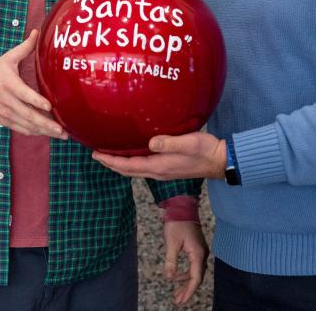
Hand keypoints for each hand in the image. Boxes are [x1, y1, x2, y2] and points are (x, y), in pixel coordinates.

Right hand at [0, 30, 66, 138]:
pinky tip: (47, 134)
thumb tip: (37, 31)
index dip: (36, 101)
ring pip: (26, 125)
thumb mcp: (8, 57)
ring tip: (61, 135)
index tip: (49, 107)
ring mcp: (6, 113)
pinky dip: (34, 133)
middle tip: (62, 129)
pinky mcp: (5, 121)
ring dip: (44, 131)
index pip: (24, 95)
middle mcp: (7, 101)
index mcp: (10, 84)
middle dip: (46, 124)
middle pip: (28, 115)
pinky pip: (21, 130)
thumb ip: (25, 47)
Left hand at [92, 132, 225, 179]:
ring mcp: (163, 172)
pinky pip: (143, 168)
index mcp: (159, 166)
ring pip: (134, 170)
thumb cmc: (205, 150)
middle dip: (111, 164)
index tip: (96, 155)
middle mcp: (158, 172)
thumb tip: (150, 143)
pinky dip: (131, 163)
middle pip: (128, 171)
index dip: (111, 161)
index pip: (128, 166)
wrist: (219, 161)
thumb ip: (168, 143)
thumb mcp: (187, 143)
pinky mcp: (167, 168)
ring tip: (109, 156)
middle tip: (96, 155)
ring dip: (120, 165)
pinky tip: (131, 155)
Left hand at [163, 220, 208, 304]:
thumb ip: (171, 261)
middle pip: (197, 277)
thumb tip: (170, 277)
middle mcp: (202, 254)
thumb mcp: (171, 242)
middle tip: (178, 300)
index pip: (195, 278)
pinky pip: (194, 265)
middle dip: (187, 289)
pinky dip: (186, 273)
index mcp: (197, 253)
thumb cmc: (177, 222)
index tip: (181, 300)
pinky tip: (177, 277)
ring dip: (186, 282)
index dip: (189, 290)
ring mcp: (200, 251)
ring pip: (195, 272)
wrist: (182, 207)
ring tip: (177, 292)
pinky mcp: (197, 248)